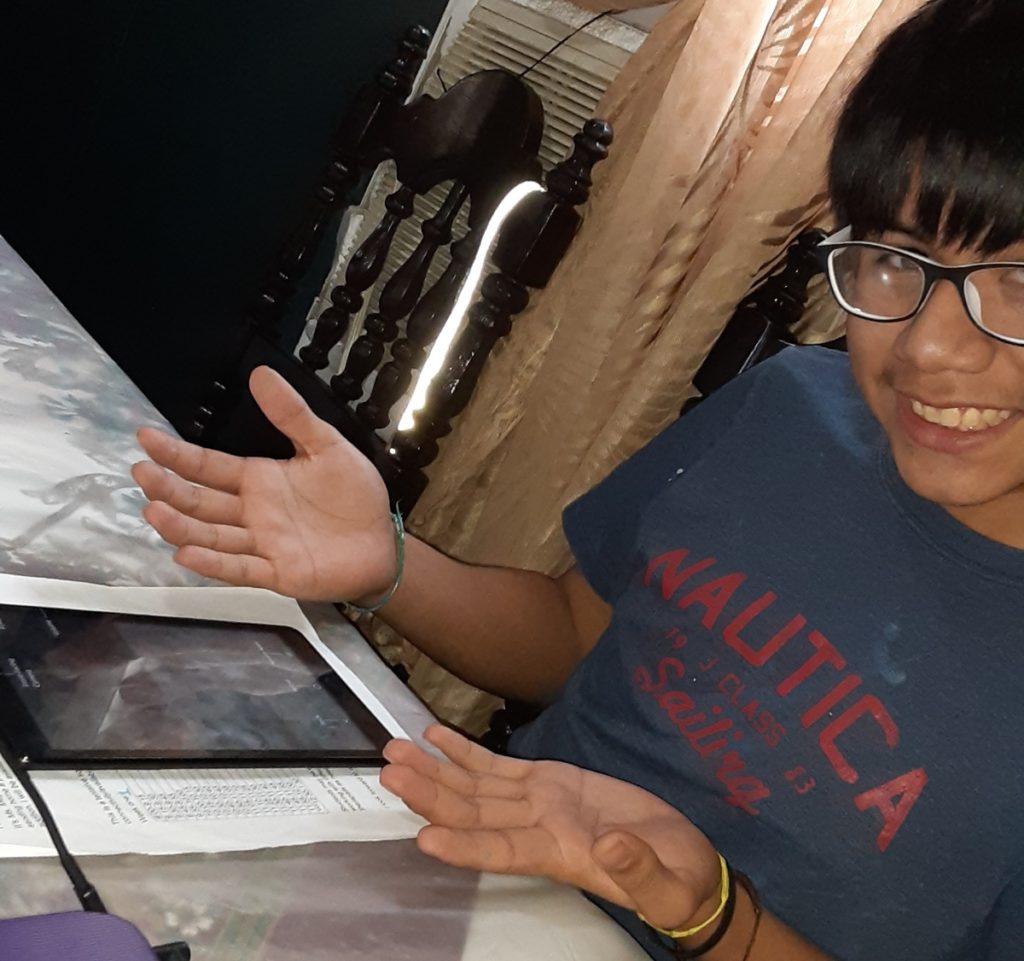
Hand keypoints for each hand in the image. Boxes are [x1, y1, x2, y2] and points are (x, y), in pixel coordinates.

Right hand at [132, 366, 394, 601]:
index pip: (209, 466)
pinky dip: (214, 564)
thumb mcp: (327, 446)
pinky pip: (241, 569)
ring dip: (182, 526)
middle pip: (201, 501)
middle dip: (169, 487)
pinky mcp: (278, 573)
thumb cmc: (355, 497)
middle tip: (141, 472)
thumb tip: (261, 375)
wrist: (383, 543)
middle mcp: (253, 512)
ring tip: (154, 510)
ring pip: (212, 535)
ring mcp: (262, 544)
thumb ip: (293, 415)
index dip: (177, 454)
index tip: (145, 438)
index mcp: (260, 480)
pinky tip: (186, 553)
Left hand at [381, 725, 721, 932]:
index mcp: (561, 855)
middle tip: (392, 774)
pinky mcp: (551, 780)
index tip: (425, 837)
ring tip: (397, 751)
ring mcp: (541, 803)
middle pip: (474, 814)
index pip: (503, 852)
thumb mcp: (668, 885)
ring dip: (436, 770)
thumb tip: (612, 847)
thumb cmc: (677, 881)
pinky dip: (465, 752)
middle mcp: (539, 829)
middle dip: (431, 795)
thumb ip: (638, 869)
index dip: (464, 847)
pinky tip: (435, 737)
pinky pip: (498, 767)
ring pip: (477, 787)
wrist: (683, 863)